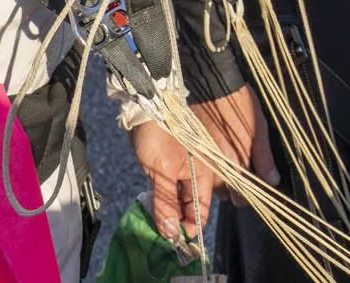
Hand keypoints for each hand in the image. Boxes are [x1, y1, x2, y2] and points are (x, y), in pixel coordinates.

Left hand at [129, 119, 208, 243]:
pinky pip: (167, 191)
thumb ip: (166, 202)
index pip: (201, 209)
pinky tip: (151, 209)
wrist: (145, 107)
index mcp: (203, 174)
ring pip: (177, 200)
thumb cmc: (159, 135)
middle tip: (161, 237)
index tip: (175, 242)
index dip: (190, 228)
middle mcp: (196, 174)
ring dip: (167, 214)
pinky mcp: (167, 167)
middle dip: (178, 224)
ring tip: (154, 226)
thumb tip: (171, 233)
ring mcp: (181, 171)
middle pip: (190, 207)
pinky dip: (160, 202)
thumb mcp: (161, 172)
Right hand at [194, 87, 275, 201]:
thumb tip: (272, 180)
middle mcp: (216, 168)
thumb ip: (264, 159)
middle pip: (225, 194)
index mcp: (235, 165)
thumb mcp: (259, 129)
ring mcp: (201, 160)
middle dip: (233, 190)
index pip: (240, 198)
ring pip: (211, 184)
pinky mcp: (190, 151)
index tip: (253, 188)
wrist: (213, 85)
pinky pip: (199, 170)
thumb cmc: (239, 105)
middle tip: (241, 175)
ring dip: (220, 181)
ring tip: (228, 166)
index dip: (248, 195)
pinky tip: (215, 157)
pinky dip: (208, 169)